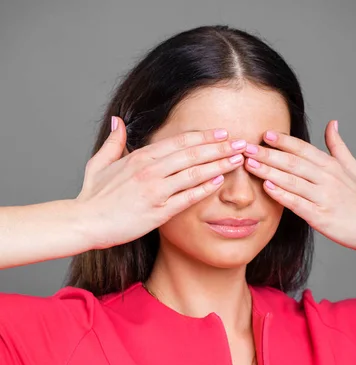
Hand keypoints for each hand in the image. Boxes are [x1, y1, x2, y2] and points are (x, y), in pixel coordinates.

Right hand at [75, 118, 245, 249]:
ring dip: (218, 165)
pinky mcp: (158, 212)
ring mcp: (155, 191)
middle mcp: (150, 170)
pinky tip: (219, 182)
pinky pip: (187, 198)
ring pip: (194, 173)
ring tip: (238, 160)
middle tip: (241, 143)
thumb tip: (118, 121)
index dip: (203, 136)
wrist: (85, 222)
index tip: (221, 133)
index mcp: (139, 157)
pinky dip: (204, 189)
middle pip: (192, 154)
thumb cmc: (92, 197)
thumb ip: (113, 142)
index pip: (179, 142)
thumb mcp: (99, 163)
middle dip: (220, 147)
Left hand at [242, 120, 355, 253]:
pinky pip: (297, 203)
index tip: (264, 134)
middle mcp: (327, 178)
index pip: (303, 148)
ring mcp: (323, 197)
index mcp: (332, 166)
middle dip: (268, 154)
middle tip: (246, 147)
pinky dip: (281, 194)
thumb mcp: (352, 168)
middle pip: (293, 162)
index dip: (283, 141)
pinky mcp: (320, 216)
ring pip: (291, 180)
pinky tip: (266, 187)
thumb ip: (338, 146)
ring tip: (249, 164)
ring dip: (269, 171)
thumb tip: (332, 123)